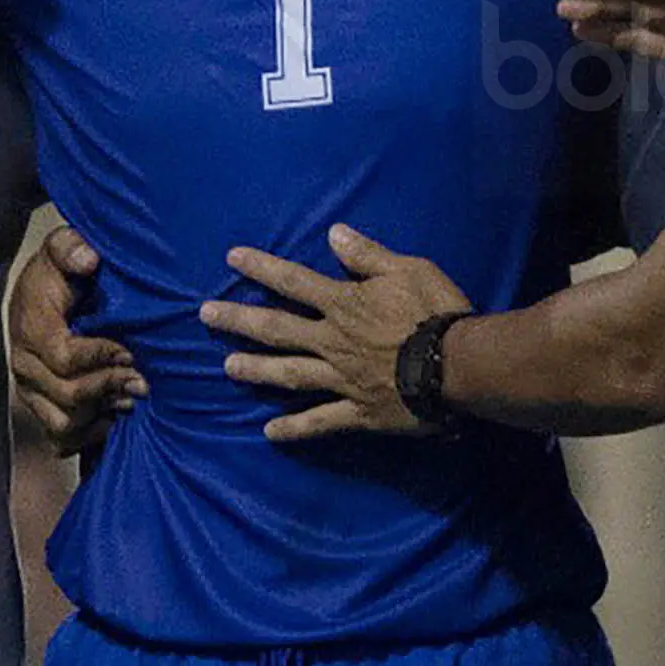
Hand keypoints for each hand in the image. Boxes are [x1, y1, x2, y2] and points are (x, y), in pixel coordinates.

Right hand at [7, 225, 141, 455]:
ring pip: (64, 423)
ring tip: (131, 396)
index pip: (65, 358)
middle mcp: (24, 365)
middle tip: (144, 379)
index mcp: (30, 328)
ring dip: (101, 413)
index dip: (102, 357)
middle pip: (69, 394)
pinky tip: (113, 415)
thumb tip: (89, 258)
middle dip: (110, 386)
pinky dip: (88, 434)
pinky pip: (60, 438)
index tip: (131, 349)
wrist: (38, 292)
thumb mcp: (62, 247)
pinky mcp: (39, 406)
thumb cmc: (58, 272)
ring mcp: (30, 390)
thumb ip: (71, 247)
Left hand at [202, 225, 470, 440]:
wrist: (459, 367)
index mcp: (344, 305)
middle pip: (277, 329)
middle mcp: (333, 342)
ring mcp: (341, 380)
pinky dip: (294, 429)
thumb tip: (333, 233)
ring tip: (226, 368)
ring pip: (289, 374)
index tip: (231, 258)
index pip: (294, 282)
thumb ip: (368, 255)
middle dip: (239, 321)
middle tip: (205, 315)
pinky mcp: (357, 412)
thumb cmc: (437, 312)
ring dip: (256, 370)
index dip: (262, 268)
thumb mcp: (409, 269)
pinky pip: (320, 422)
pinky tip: (268, 432)